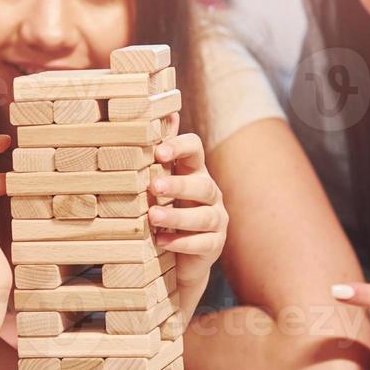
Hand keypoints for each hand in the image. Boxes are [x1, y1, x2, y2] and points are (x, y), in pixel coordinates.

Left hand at [150, 112, 226, 321]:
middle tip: (153, 187)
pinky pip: (203, 243)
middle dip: (178, 185)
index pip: (196, 150)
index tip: (157, 152)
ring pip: (203, 215)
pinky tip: (162, 241)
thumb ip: (162, 152)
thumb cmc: (167, 210)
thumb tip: (163, 112)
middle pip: (202, 184)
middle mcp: (210, 193)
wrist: (178, 257)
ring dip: (177, 216)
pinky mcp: (214, 245)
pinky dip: (182, 242)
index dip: (179, 147)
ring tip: (153, 217)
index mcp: (195, 172)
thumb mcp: (161, 182)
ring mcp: (216, 220)